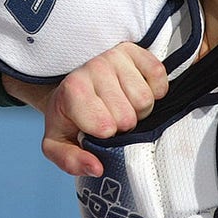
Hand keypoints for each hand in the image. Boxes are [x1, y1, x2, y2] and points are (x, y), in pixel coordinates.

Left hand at [3, 42, 167, 176]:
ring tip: (122, 105)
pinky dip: (155, 90)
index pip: (106, 126)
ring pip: (146, 99)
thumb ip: (70, 161)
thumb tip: (97, 168)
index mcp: (73, 90)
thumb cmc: (68, 118)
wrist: (72, 89)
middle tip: (110, 117)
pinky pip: (159, 76)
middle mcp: (93, 67)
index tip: (95, 130)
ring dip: (139, 110)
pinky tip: (134, 91)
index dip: (105, 135)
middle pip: (129, 116)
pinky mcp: (135, 50)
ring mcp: (115, 56)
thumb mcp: (57, 143)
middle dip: (123, 125)